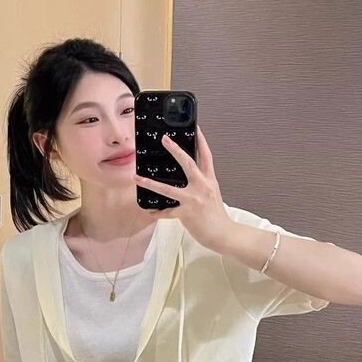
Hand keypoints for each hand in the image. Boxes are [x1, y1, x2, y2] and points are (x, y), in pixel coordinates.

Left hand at [134, 126, 233, 251]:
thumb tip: (188, 178)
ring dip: (150, 183)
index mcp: (209, 180)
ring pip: (168, 189)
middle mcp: (202, 186)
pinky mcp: (186, 213)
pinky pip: (167, 212)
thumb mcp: (212, 194)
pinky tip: (150, 212)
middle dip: (175, 150)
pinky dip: (157, 212)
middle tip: (164, 139)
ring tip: (137, 178)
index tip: (195, 127)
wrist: (223, 234)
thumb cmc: (217, 216)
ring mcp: (194, 199)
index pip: (206, 156)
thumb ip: (201, 184)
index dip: (201, 140)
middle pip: (188, 163)